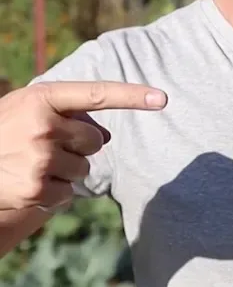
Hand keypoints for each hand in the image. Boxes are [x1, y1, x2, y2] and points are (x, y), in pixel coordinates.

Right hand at [0, 81, 166, 210]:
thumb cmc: (2, 133)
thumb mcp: (28, 111)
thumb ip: (68, 114)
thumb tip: (108, 136)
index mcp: (43, 98)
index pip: (97, 93)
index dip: (132, 95)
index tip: (162, 98)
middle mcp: (43, 124)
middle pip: (95, 141)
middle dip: (77, 146)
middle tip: (42, 147)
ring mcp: (40, 157)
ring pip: (84, 169)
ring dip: (64, 171)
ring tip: (30, 166)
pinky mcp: (38, 188)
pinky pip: (68, 193)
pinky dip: (52, 193)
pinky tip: (27, 185)